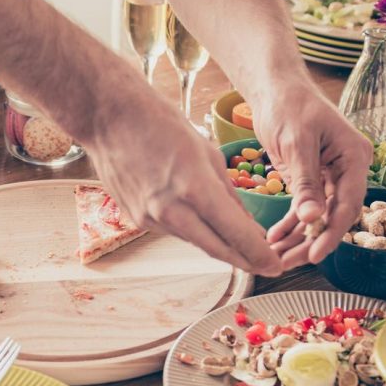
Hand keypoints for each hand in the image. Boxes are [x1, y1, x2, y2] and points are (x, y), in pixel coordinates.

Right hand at [86, 90, 280, 275]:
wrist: (109, 118)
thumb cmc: (161, 124)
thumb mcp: (208, 153)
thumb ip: (228, 193)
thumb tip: (248, 225)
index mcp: (195, 188)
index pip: (236, 233)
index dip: (259, 254)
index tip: (275, 265)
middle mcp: (172, 210)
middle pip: (217, 250)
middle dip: (245, 261)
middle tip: (266, 267)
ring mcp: (151, 218)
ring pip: (196, 242)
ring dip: (220, 246)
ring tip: (241, 247)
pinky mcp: (137, 220)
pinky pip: (175, 232)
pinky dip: (194, 232)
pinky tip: (204, 225)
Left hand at [253, 83, 374, 268]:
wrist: (275, 88)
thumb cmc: (290, 105)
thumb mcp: (297, 143)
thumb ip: (306, 182)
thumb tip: (313, 218)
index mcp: (354, 156)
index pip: (349, 202)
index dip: (333, 232)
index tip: (316, 255)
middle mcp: (347, 168)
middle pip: (334, 215)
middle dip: (312, 241)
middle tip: (288, 263)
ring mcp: (330, 175)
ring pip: (318, 216)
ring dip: (298, 238)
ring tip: (276, 257)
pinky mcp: (312, 179)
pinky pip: (305, 208)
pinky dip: (290, 223)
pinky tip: (275, 239)